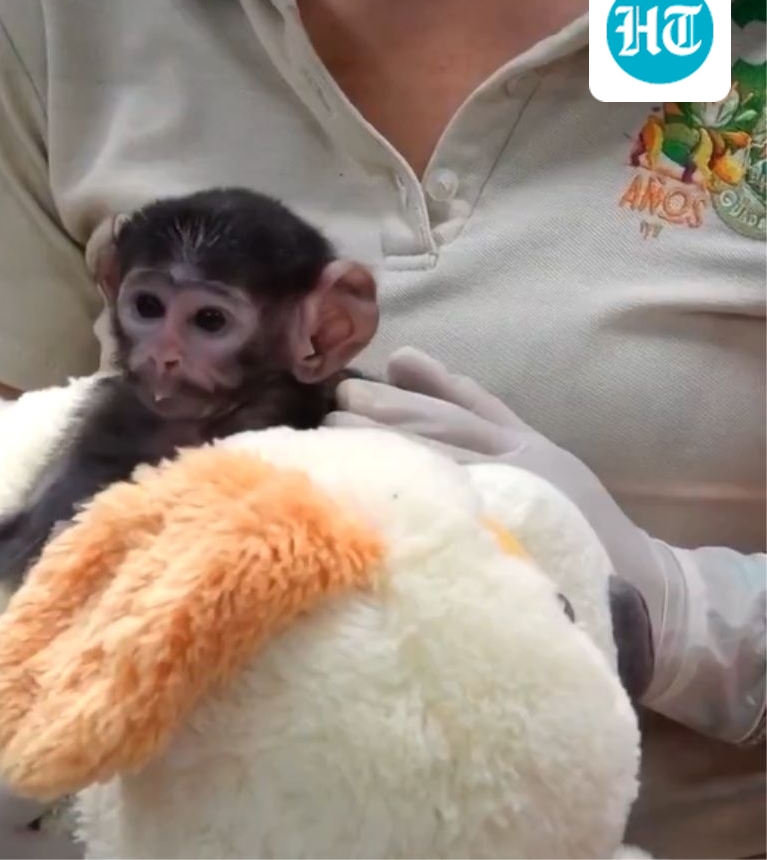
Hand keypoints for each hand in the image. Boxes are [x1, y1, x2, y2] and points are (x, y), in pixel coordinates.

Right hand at [325, 346, 669, 692]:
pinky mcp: (534, 441)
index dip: (379, 455)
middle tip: (323, 419)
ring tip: (348, 390)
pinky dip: (446, 383)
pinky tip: (409, 362)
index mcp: (505, 506)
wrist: (640, 591)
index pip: (430, 467)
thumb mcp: (506, 594)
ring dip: (398, 399)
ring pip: (452, 414)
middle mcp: (513, 467)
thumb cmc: (567, 602)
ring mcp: (525, 449)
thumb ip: (451, 564)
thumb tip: (378, 546)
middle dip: (376, 423)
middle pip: (433, 435)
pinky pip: (484, 403)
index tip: (327, 450)